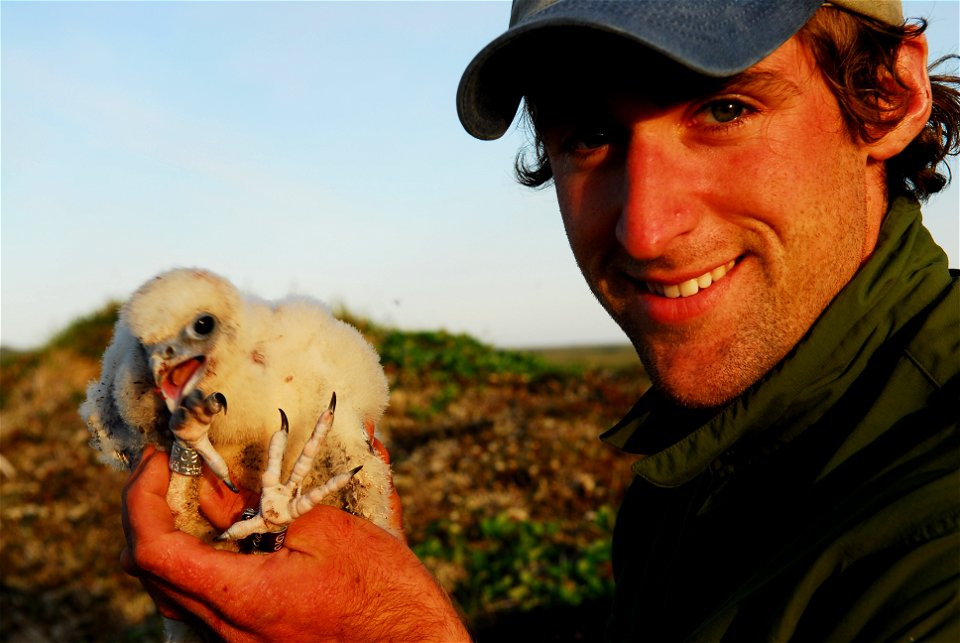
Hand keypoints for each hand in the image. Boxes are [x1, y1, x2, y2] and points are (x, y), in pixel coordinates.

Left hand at [121, 446, 469, 641]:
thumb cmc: (385, 592)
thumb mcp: (329, 532)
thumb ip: (265, 509)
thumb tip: (217, 486)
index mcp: (243, 598)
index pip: (154, 552)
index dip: (141, 497)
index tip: (161, 458)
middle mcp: (228, 631)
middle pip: (152, 573)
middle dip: (150, 510)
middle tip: (173, 467)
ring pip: (174, 590)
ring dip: (173, 535)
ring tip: (199, 492)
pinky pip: (204, 601)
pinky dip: (201, 559)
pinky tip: (229, 532)